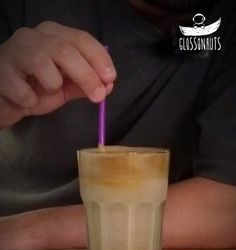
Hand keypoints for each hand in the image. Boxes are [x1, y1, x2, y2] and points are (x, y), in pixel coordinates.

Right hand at [0, 21, 116, 128]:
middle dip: (86, 74)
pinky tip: (26, 101)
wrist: (4, 101)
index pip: (81, 39)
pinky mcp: (0, 71)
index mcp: (52, 36)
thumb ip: (83, 84)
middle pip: (65, 50)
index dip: (99, 58)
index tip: (111, 79)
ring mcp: (14, 51)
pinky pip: (22, 89)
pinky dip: (30, 100)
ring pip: (42, 62)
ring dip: (52, 85)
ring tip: (47, 93)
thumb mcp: (63, 87)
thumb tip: (108, 86)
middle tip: (98, 96)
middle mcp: (33, 36)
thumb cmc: (33, 89)